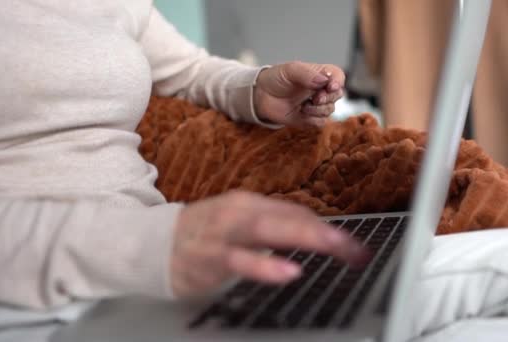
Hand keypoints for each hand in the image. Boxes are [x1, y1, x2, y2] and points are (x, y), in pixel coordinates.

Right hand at [170, 191, 367, 297]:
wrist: (152, 243)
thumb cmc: (204, 237)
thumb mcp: (241, 227)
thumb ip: (274, 230)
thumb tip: (315, 234)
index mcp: (251, 204)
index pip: (298, 214)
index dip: (329, 230)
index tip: (355, 248)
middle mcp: (239, 212)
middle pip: (289, 218)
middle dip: (326, 233)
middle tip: (355, 250)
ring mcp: (222, 231)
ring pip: (267, 229)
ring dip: (304, 238)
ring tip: (334, 248)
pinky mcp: (208, 255)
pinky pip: (239, 259)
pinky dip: (265, 264)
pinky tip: (288, 271)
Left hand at [253, 62, 345, 126]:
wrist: (260, 96)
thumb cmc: (275, 79)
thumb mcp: (290, 70)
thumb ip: (307, 74)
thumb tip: (324, 80)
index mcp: (319, 74)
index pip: (338, 76)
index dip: (338, 81)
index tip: (331, 86)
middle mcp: (320, 89)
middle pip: (337, 94)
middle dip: (328, 98)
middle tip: (315, 98)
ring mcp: (315, 104)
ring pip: (330, 110)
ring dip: (319, 110)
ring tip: (303, 106)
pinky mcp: (309, 118)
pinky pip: (320, 122)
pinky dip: (313, 120)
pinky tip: (301, 113)